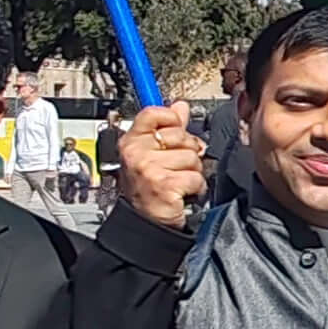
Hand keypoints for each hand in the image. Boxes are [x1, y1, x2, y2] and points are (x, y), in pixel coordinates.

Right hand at [119, 103, 207, 228]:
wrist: (145, 222)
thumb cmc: (147, 189)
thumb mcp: (151, 155)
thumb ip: (167, 128)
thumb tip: (180, 107)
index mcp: (131, 141)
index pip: (154, 113)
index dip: (172, 119)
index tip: (175, 128)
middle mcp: (136, 153)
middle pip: (180, 134)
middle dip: (187, 151)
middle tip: (175, 166)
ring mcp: (149, 168)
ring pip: (192, 156)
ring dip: (192, 171)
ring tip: (178, 180)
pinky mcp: (164, 184)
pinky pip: (196, 176)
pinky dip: (196, 187)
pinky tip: (182, 192)